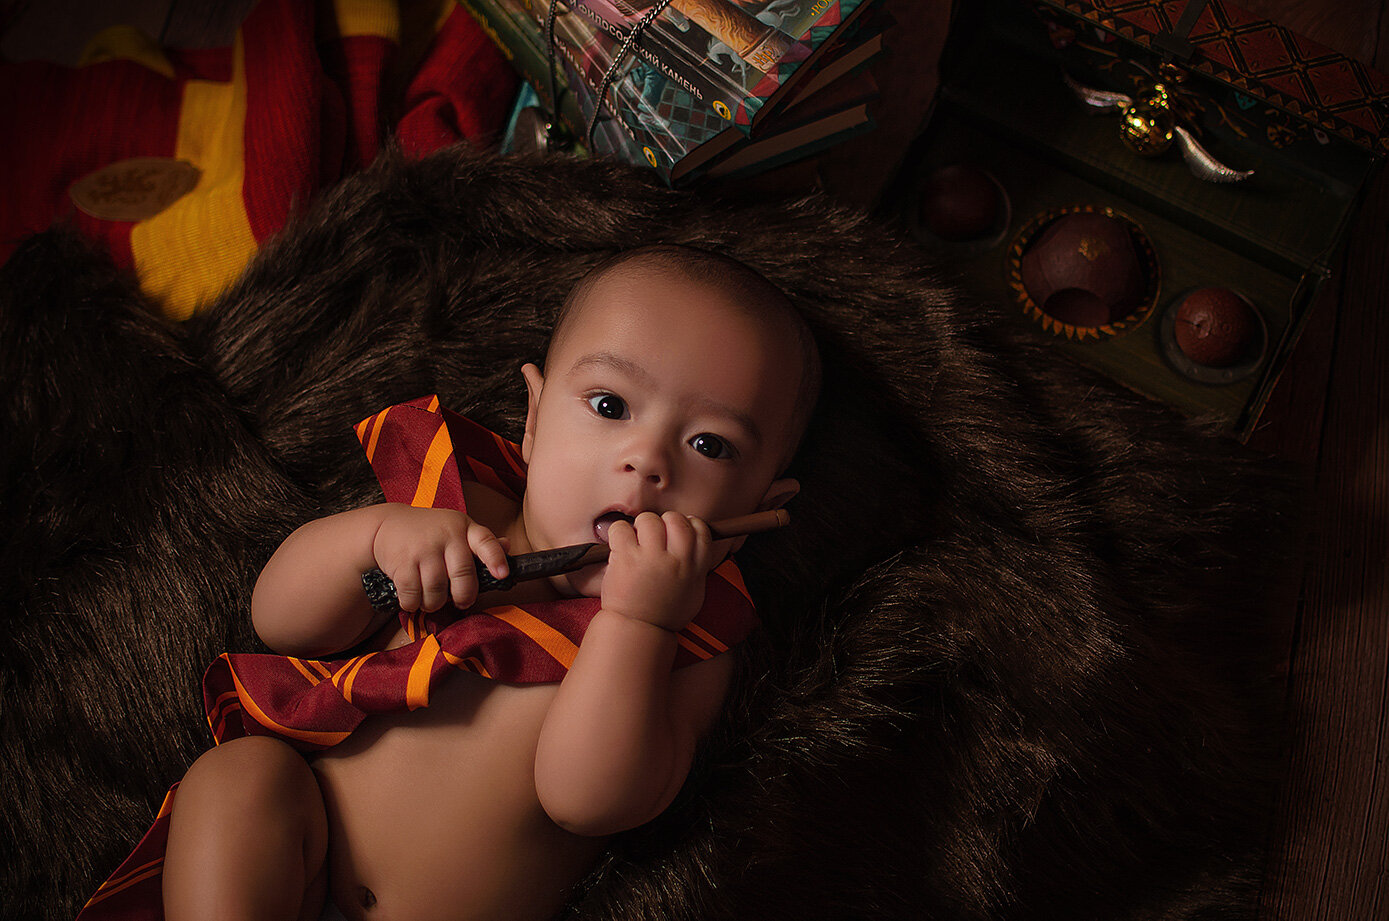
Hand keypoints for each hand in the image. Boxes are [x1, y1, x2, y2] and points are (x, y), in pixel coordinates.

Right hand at [370, 505, 508, 611]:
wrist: (387, 524)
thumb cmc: (429, 531)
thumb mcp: (457, 529)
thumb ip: (481, 541)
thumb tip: (507, 546)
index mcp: (464, 528)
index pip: (485, 541)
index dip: (496, 559)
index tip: (502, 574)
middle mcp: (445, 536)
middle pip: (462, 575)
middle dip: (463, 596)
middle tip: (461, 601)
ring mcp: (423, 549)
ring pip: (437, 591)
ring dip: (434, 603)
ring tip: (431, 599)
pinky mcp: (402, 563)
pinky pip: (413, 596)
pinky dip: (413, 604)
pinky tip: (413, 598)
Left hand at [600, 511, 712, 631]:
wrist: (638, 630)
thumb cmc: (664, 614)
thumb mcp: (694, 592)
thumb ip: (697, 567)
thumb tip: (696, 543)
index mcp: (695, 567)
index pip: (700, 528)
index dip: (688, 524)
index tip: (677, 532)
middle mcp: (676, 560)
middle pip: (675, 519)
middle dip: (664, 522)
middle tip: (654, 537)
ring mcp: (651, 558)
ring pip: (648, 520)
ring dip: (640, 526)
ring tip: (636, 542)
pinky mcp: (626, 559)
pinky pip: (621, 529)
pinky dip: (618, 534)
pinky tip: (619, 547)